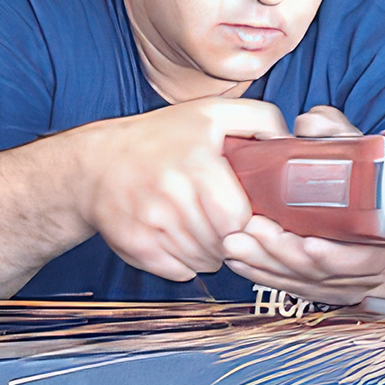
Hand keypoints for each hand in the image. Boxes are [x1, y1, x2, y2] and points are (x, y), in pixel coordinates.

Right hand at [79, 98, 289, 281]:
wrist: (96, 165)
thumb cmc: (160, 139)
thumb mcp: (210, 112)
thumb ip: (257, 118)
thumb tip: (288, 141)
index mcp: (196, 161)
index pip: (238, 216)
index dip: (246, 219)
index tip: (244, 212)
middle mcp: (171, 193)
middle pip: (224, 243)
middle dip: (231, 237)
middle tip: (223, 221)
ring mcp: (151, 223)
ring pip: (205, 262)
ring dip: (211, 251)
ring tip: (202, 227)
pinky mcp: (136, 246)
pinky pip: (181, 272)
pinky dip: (187, 262)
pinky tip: (180, 238)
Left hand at [227, 104, 384, 304]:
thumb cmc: (380, 185)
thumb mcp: (367, 154)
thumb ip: (339, 136)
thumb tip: (309, 123)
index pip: (368, 258)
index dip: (339, 256)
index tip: (309, 244)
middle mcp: (372, 271)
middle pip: (324, 273)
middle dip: (284, 254)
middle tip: (252, 230)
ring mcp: (348, 285)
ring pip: (304, 282)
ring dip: (266, 266)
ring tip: (236, 244)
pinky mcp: (326, 288)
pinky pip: (292, 287)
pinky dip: (263, 276)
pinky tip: (239, 261)